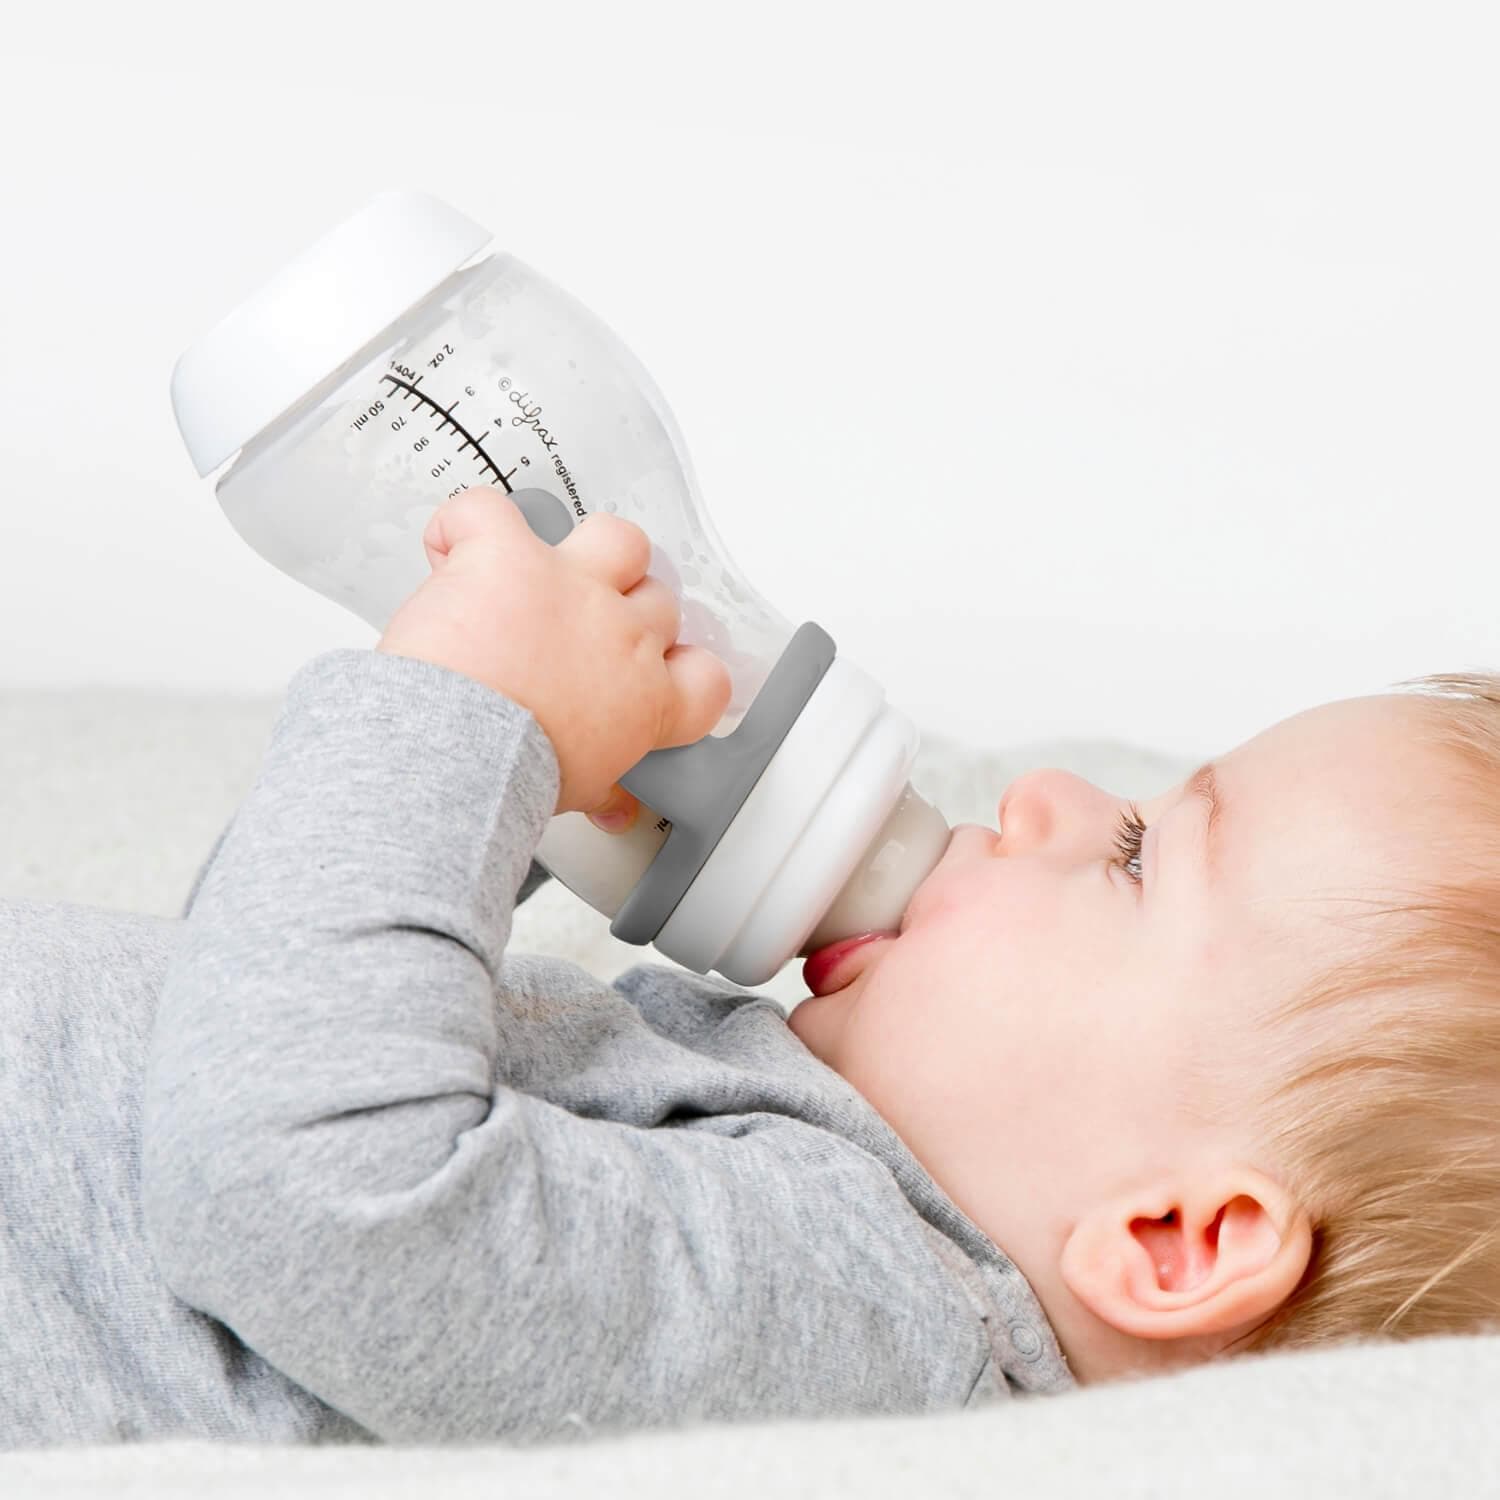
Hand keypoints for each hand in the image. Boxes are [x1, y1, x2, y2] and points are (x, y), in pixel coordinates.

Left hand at [374, 487, 731, 825]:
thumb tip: (615, 808)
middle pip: (659, 601)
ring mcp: (568, 584)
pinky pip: (487, 511)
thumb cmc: (516, 774)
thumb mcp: (575, 790)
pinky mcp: (506, 554)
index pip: (707, 675)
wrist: (462, 748)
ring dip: (591, 551)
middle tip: (585, 637)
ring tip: (553, 574)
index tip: (660, 674)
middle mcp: (620, 633)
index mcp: (647, 697)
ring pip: (617, 538)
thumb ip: (603, 788)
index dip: (686, 669)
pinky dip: (465, 526)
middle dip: (628, 614)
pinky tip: (452, 550)